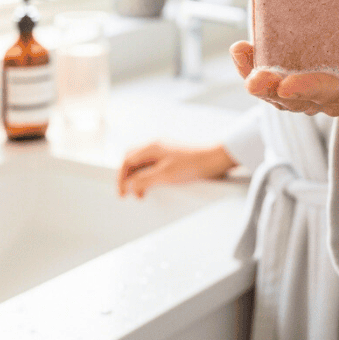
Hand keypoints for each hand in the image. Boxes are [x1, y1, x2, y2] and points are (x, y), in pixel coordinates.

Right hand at [117, 142, 235, 197]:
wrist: (216, 159)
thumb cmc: (194, 164)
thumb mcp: (164, 175)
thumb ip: (144, 180)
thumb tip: (130, 186)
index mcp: (152, 147)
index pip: (127, 160)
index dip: (121, 178)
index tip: (122, 193)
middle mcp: (157, 145)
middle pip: (133, 159)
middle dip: (127, 176)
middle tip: (127, 193)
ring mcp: (166, 150)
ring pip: (144, 162)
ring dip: (139, 177)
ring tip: (141, 193)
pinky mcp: (174, 156)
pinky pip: (155, 165)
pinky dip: (149, 176)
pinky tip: (154, 186)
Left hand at [230, 20, 338, 117]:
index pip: (334, 96)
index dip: (310, 91)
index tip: (288, 83)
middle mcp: (328, 98)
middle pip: (297, 102)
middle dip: (274, 91)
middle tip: (256, 78)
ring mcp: (305, 92)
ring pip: (276, 95)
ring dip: (255, 79)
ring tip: (240, 55)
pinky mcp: (288, 79)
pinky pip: (267, 81)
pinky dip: (250, 67)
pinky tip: (239, 50)